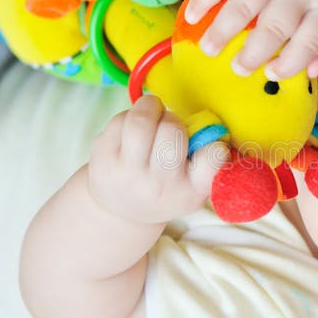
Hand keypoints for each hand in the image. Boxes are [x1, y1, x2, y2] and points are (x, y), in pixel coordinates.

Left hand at [88, 96, 229, 223]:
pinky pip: (120, 120)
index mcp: (189, 191)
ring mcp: (127, 174)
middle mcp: (158, 186)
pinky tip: (131, 129)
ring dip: (150, 107)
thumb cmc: (164, 188)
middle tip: (169, 126)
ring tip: (152, 113)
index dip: (215, 144)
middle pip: (171, 131)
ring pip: (140, 121)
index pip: (212, 158)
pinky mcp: (103, 159)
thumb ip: (204, 159)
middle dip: (172, 119)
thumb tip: (203, 125)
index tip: (206, 148)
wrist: (119, 210)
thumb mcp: (191, 186)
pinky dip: (130, 115)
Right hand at [184, 0, 317, 80]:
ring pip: (245, 4)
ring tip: (209, 50)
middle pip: (276, 25)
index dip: (292, 62)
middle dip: (255, 53)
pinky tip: (192, 18)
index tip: (270, 74)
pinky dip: (203, 0)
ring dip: (223, 31)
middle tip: (238, 69)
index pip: (312, 39)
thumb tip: (312, 72)